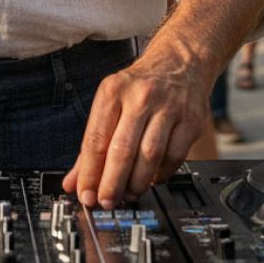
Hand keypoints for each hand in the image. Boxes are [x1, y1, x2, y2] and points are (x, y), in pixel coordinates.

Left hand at [61, 49, 207, 207]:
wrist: (181, 61)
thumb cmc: (141, 85)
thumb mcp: (111, 101)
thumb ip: (91, 143)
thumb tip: (72, 180)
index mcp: (113, 90)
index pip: (96, 138)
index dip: (89, 172)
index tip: (84, 193)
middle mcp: (140, 97)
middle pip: (122, 150)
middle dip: (111, 183)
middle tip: (106, 201)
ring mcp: (168, 108)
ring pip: (149, 156)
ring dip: (136, 183)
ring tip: (128, 194)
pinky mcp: (190, 120)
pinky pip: (174, 157)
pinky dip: (161, 175)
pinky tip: (152, 179)